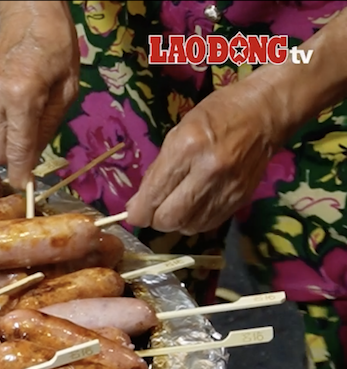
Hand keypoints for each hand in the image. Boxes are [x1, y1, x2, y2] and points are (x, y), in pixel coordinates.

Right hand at [0, 2, 78, 187]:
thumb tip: (33, 157)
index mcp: (22, 97)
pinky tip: (13, 96)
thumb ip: (48, 126)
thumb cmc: (57, 47)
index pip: (17, 148)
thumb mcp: (67, 90)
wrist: (29, 13)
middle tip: (26, 155)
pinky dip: (0, 116)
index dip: (20, 172)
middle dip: (9, 158)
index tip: (23, 186)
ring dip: (6, 133)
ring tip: (25, 111)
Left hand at [126, 78, 287, 234]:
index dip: (138, 212)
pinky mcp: (241, 199)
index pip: (154, 196)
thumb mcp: (177, 133)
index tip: (133, 212)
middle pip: (170, 219)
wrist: (265, 113)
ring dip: (175, 222)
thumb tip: (139, 203)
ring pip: (189, 226)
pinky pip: (209, 223)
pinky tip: (192, 208)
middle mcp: (208, 172)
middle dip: (154, 220)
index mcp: (187, 149)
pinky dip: (194, 221)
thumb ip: (158, 170)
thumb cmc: (217, 114)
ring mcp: (227, 188)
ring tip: (173, 207)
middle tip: (152, 210)